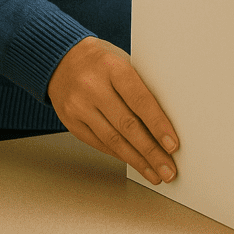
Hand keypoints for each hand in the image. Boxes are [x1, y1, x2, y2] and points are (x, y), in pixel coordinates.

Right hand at [47, 36, 178, 183]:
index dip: (158, 124)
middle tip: (168, 170)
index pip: (139, 100)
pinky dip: (119, 155)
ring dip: (137, 160)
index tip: (172, 145)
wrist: (61, 60)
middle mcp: (93, 86)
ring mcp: (79, 106)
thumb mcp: (122, 61)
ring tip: (155, 173)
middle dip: (151, 151)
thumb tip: (167, 119)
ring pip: (113, 140)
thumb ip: (140, 85)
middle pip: (127, 125)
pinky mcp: (70, 122)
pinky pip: (99, 144)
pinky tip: (134, 162)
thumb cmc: (101, 60)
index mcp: (112, 67)